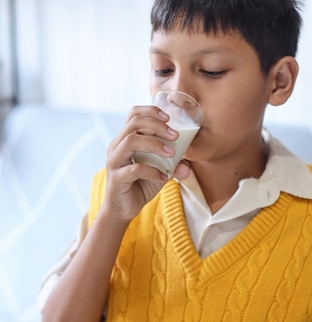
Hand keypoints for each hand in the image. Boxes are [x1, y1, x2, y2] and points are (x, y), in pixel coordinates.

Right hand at [103, 105, 189, 220]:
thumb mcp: (160, 172)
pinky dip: (153, 171)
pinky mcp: (117, 178)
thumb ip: (173, 166)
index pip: (133, 114)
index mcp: (125, 139)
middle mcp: (116, 147)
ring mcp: (114, 162)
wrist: (124, 210)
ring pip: (130, 141)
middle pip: (133, 124)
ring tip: (171, 154)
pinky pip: (134, 169)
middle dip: (157, 126)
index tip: (169, 118)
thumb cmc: (140, 185)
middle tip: (175, 136)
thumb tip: (187, 166)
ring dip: (154, 144)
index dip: (151, 111)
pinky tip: (163, 177)